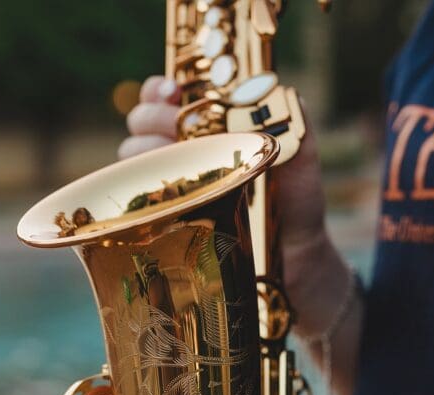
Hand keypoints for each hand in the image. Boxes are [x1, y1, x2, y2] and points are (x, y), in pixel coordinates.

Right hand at [118, 75, 329, 320]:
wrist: (292, 265)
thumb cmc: (297, 211)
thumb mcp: (303, 162)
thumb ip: (296, 125)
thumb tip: (281, 92)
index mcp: (211, 131)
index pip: (168, 98)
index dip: (161, 89)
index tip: (173, 92)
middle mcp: (182, 154)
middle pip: (141, 123)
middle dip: (149, 116)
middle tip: (173, 125)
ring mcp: (168, 186)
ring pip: (130, 156)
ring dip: (140, 151)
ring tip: (167, 161)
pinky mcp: (159, 218)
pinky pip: (130, 197)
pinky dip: (130, 187)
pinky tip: (148, 189)